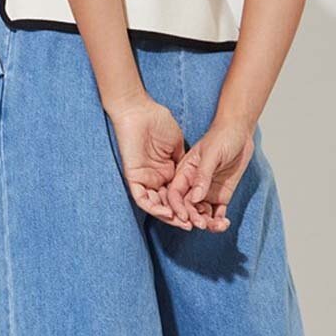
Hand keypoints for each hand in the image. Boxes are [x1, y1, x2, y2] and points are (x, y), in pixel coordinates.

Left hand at [108, 94, 191, 228]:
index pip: (177, 195)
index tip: (202, 214)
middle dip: (180, 217)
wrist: (141, 110)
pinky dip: (153, 207)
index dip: (189, 206)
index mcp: (165, 171)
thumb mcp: (177, 145)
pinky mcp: (133, 177)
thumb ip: (185, 163)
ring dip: (168, 216)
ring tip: (183, 223)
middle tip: (194, 225)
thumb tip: (196, 176)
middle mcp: (154, 178)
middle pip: (167, 204)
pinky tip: (167, 213)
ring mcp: (143, 179)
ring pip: (154, 205)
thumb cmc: (158, 121)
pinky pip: (142, 198)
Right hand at [167, 117, 254, 231]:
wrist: (239, 133)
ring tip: (217, 226)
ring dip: (207, 223)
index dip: (177, 208)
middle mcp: (192, 186)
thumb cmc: (222, 137)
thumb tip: (196, 198)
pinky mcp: (220, 196)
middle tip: (201, 224)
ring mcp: (206, 192)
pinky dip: (219, 221)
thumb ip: (202, 176)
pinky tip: (224, 224)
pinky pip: (216, 213)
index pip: (174, 195)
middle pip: (187, 208)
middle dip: (192, 218)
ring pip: (201, 214)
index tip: (184, 218)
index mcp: (184, 174)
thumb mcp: (211, 154)